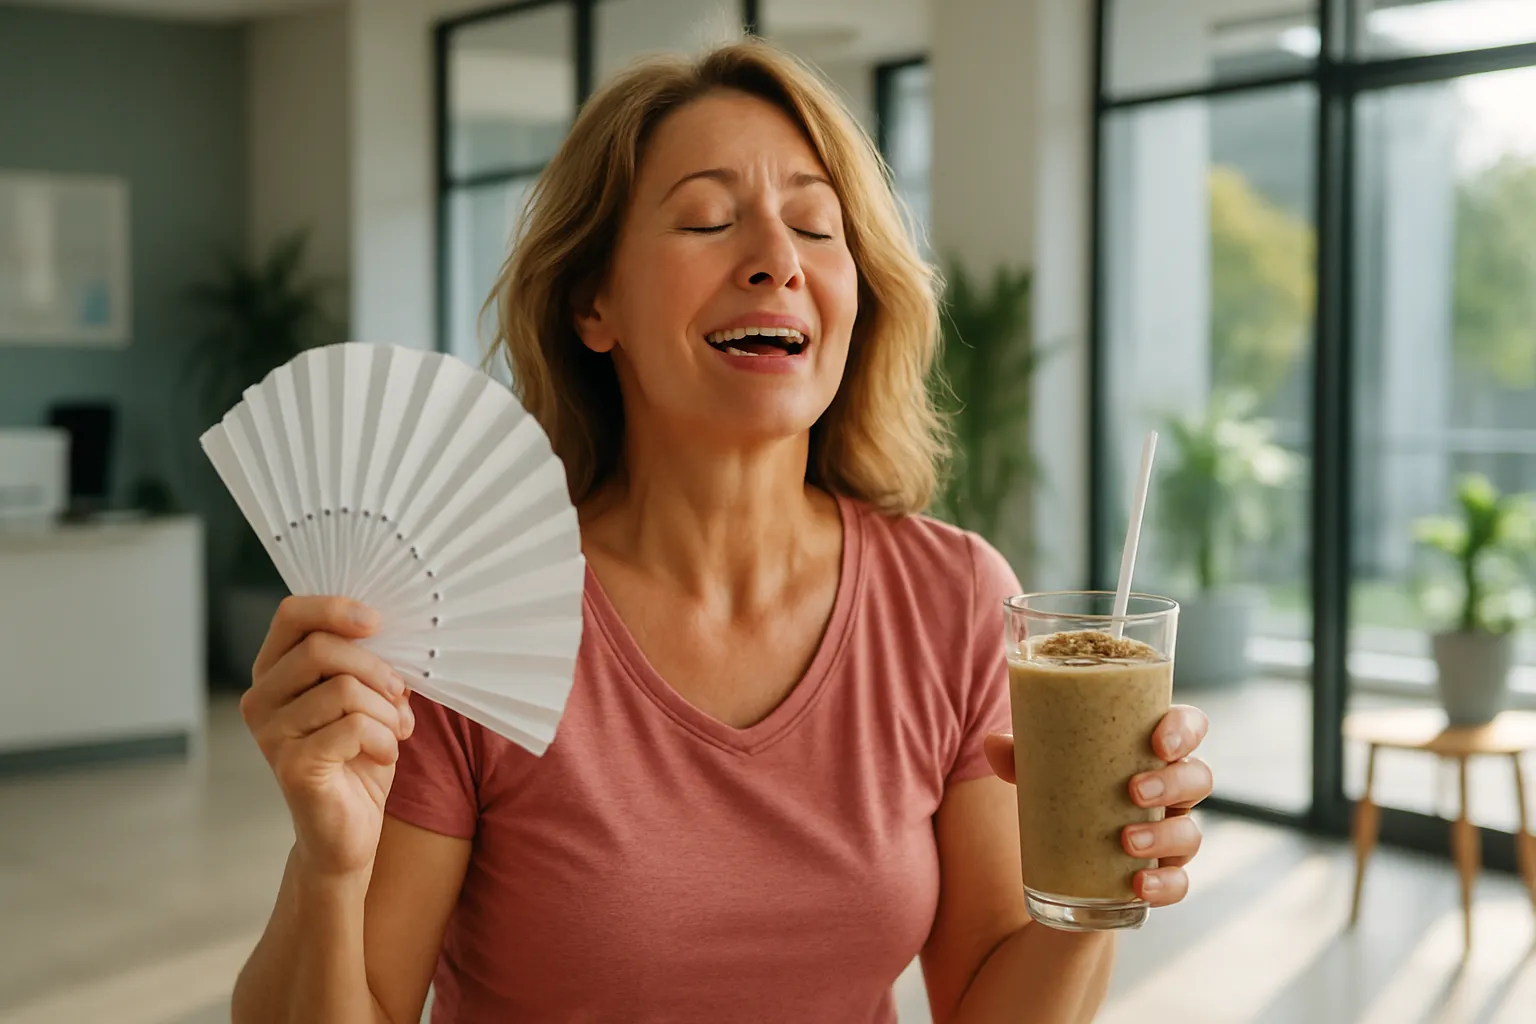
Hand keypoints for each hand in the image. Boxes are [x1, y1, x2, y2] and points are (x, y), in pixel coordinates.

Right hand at [240, 596, 415, 880]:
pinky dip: (385, 739)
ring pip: (344, 689)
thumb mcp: (367, 699)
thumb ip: (367, 663)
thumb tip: (391, 631)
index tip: (377, 621)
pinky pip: (353, 728)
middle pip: (322, 648)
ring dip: (386, 710)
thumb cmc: (358, 758)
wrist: (348, 832)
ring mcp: (271, 734)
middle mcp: (261, 698)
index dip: (335, 608)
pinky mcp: (292, 766)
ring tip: (394, 731)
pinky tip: (385, 755)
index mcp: (274, 672)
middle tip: (399, 695)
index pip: (291, 615)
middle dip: (376, 669)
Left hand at [984, 704, 1212, 907]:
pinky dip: (1165, 885)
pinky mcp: (1164, 875)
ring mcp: (1172, 833)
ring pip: (1191, 831)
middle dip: (1173, 782)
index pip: (1189, 727)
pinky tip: (1139, 885)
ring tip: (1126, 840)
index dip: (1184, 728)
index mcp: (1150, 752)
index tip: (1159, 740)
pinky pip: (1180, 882)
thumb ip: (1023, 757)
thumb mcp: (1046, 773)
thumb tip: (991, 743)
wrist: (1068, 863)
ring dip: (1164, 835)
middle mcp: (1172, 790)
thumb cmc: (1070, 792)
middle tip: (1134, 791)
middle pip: (1198, 777)